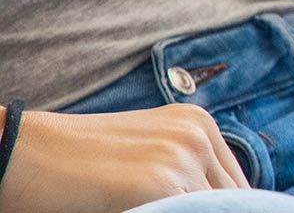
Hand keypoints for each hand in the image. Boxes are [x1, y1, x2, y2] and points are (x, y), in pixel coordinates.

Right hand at [0, 104, 248, 212]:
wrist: (18, 153)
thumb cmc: (75, 164)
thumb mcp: (145, 155)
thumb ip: (186, 174)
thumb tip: (226, 206)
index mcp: (198, 123)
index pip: (238, 186)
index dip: (227, 210)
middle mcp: (197, 133)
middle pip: (234, 200)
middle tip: (170, 210)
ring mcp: (182, 155)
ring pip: (212, 210)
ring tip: (145, 208)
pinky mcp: (162, 181)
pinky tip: (135, 211)